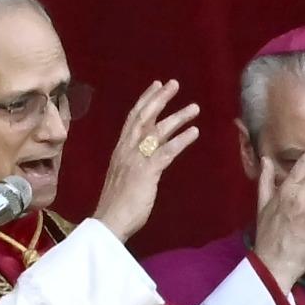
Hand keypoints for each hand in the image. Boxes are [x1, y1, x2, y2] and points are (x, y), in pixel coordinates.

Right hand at [93, 79, 199, 241]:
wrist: (109, 221)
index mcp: (120, 150)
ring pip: (157, 131)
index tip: (156, 85)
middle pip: (144, 117)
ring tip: (194, 107)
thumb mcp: (123, 176)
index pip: (133, 118)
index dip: (145, 100)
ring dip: (177, 116)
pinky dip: (181, 140)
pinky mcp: (146, 172)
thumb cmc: (117, 204)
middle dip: (160, 98)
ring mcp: (136, 160)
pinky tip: (194, 132)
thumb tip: (146, 158)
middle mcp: (126, 150)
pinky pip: (166, 151)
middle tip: (174, 83)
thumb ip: (133, 163)